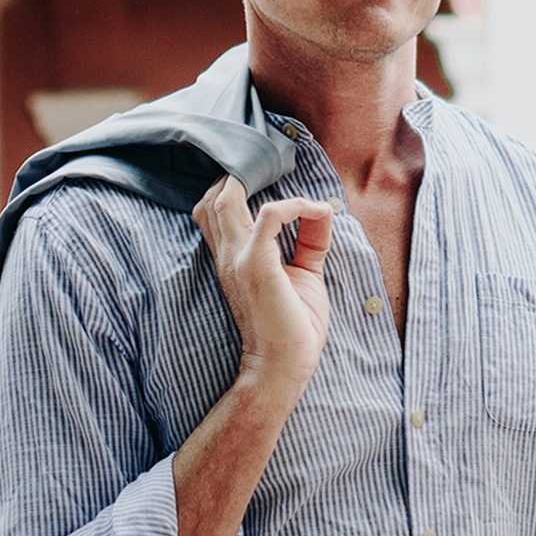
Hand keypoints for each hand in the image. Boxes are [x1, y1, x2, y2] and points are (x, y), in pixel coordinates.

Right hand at [192, 176, 335, 397]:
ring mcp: (238, 259)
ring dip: (258, 181)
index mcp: (232, 256)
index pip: (213, 207)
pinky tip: (313, 211)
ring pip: (226, 198)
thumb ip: (308, 241)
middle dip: (243, 174)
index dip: (234, 184)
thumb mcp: (303, 273)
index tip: (271, 174)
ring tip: (289, 183)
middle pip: (214, 196)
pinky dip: (292, 205)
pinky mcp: (257, 266)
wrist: (284, 366)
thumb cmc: (294, 325)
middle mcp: (228, 254)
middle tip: (277, 169)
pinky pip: (268, 215)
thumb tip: (321, 210)